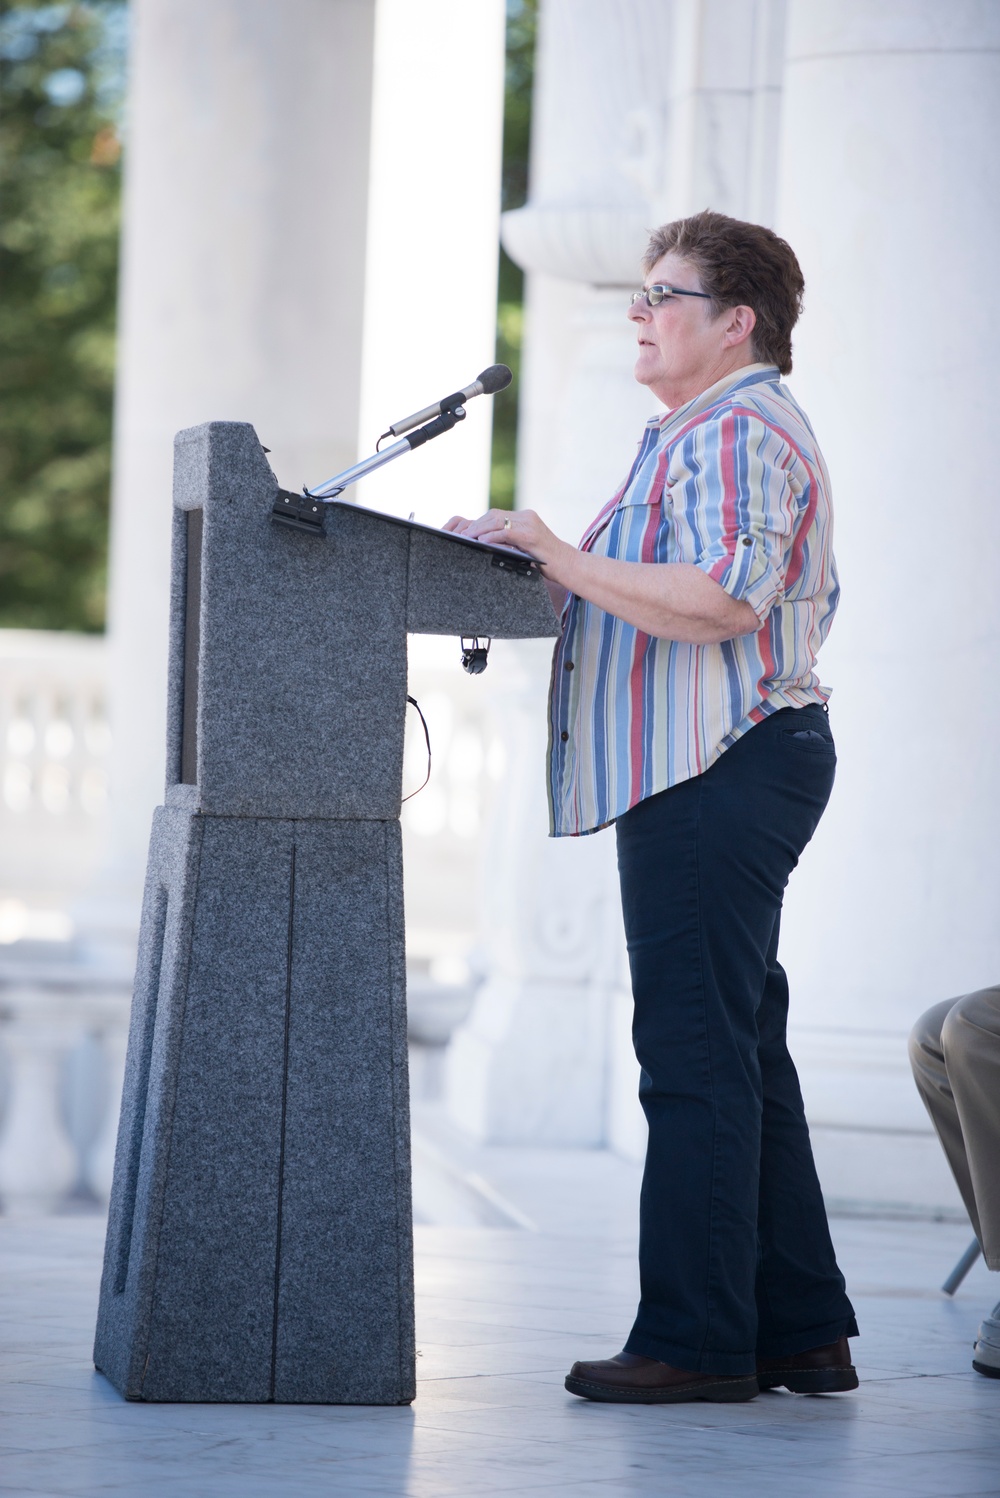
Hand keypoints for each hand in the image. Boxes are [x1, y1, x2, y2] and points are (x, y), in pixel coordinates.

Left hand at [442, 508, 562, 566]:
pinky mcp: (531, 534)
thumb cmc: (547, 562)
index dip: (479, 523)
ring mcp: (529, 524)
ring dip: (479, 529)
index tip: (466, 532)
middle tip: (461, 536)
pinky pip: (506, 532)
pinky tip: (482, 541)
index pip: (496, 516)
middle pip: (494, 515)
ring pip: (498, 521)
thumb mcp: (525, 548)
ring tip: (466, 538)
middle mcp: (527, 517)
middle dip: (476, 525)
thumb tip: (485, 544)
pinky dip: (492, 535)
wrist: (569, 566)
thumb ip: (510, 542)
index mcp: (525, 518)